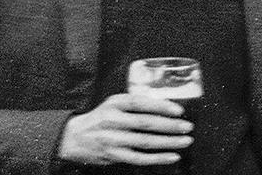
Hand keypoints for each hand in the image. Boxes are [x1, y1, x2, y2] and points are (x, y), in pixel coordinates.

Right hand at [58, 93, 192, 165]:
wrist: (73, 137)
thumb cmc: (101, 117)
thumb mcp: (114, 103)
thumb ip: (136, 103)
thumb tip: (167, 104)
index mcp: (115, 104)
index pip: (141, 103)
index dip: (162, 106)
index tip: (179, 110)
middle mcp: (113, 121)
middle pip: (146, 124)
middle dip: (170, 126)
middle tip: (188, 127)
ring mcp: (113, 140)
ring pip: (145, 142)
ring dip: (169, 143)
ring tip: (185, 141)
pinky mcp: (113, 155)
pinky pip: (139, 159)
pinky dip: (158, 158)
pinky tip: (172, 156)